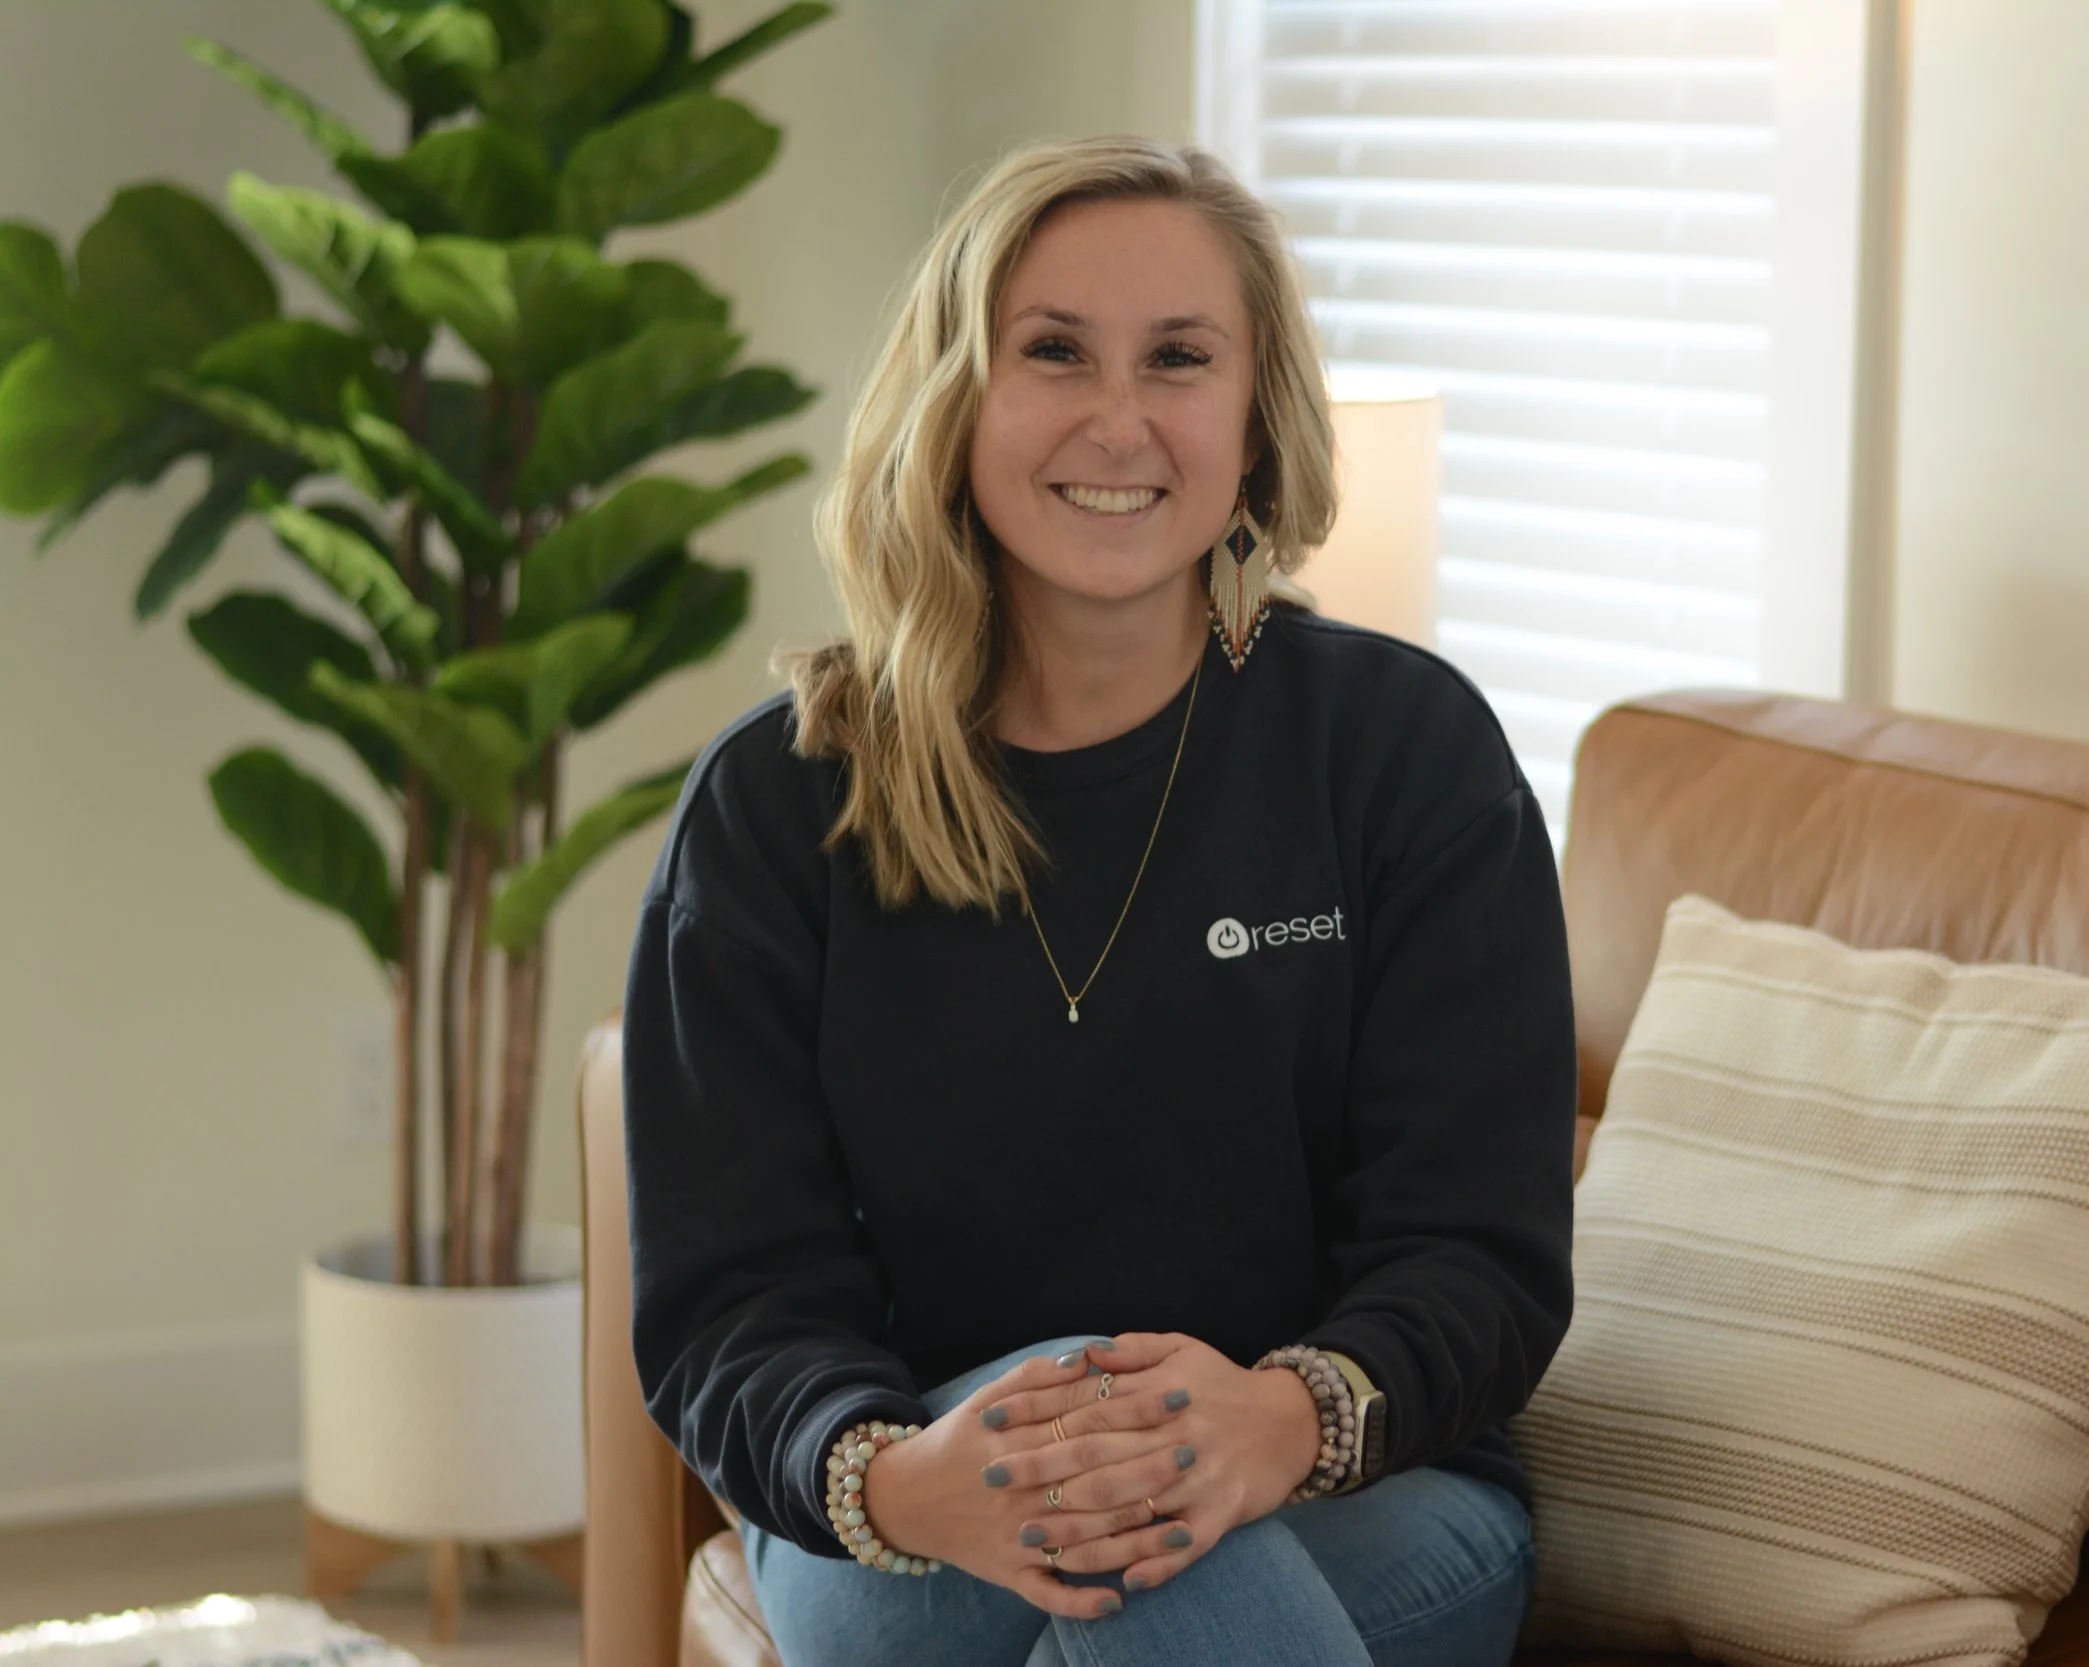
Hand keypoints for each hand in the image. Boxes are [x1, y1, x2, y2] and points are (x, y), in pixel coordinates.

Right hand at [858, 1348, 1186, 1618]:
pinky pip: (1049, 1594)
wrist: (905, 1499)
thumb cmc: (959, 1440)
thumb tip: (1090, 1356)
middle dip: (1147, 1465)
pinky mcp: (1008, 1574)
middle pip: (1093, 1477)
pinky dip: (1082, 1600)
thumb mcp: (988, 1396)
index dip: (1135, 1407)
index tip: (1179, 1396)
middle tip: (1193, 1452)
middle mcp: (1019, 1489)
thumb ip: (1038, 1376)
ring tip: (1181, 1527)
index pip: (1087, 1420)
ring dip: (1134, 1538)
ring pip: (1083, 1540)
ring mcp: (1015, 1537)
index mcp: (1017, 1438)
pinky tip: (1121, 1599)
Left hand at [975, 1332, 1320, 1592]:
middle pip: (1095, 1455)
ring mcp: (1197, 1478)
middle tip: (991, 1480)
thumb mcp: (1181, 1349)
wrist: (1295, 1419)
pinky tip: (1124, 1582)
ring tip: (1033, 1540)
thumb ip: (1130, 1352)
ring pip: (1129, 1507)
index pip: (1083, 1403)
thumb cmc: (1224, 1383)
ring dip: (1078, 1527)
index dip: (1034, 1412)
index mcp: (1157, 1393)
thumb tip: (1084, 1352)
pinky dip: (1156, 1564)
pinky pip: (1185, 1546)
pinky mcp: (1222, 1514)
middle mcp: (1172, 1435)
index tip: (991, 1423)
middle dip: (1038, 1468)